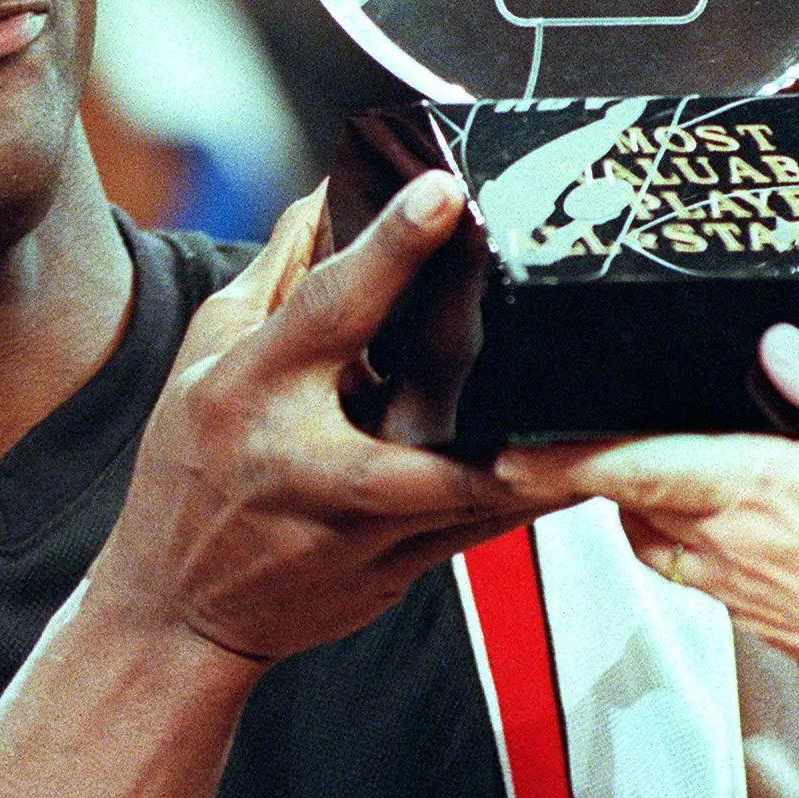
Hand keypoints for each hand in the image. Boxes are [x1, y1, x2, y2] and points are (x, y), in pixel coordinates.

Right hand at [88, 173, 553, 665]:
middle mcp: (308, 458)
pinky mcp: (395, 569)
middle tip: (569, 334)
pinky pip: (479, 532)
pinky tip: (585, 468)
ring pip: (472, 492)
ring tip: (619, 411)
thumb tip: (330, 193)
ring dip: (544, 457)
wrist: (179, 604)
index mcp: (256, 385)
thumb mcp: (209, 353)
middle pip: (419, 422)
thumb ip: (277, 273)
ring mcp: (356, 526)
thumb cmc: (190, 466)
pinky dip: (531, 498)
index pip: (328, 305)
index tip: (444, 192)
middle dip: (494, 388)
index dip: (388, 246)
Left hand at [531, 325, 798, 737]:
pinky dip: (662, 529)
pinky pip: (679, 563)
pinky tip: (687, 506)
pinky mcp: (750, 614)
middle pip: (624, 497)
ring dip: (623, 497)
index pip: (633, 464)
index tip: (509, 444)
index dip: (563, 454)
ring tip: (615, 456)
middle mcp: (727, 542)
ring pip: (646, 532)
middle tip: (546, 433)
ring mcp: (733, 585)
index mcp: (755, 491)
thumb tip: (776, 341)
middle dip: (580, 467)